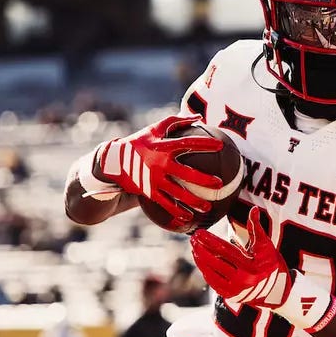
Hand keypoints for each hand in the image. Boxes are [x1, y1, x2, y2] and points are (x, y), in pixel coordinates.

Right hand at [97, 114, 223, 222]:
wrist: (114, 161)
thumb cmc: (140, 141)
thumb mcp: (155, 128)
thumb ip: (176, 121)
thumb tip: (198, 117)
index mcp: (163, 146)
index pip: (187, 143)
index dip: (204, 144)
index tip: (220, 145)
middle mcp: (160, 163)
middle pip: (185, 174)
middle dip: (203, 180)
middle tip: (219, 184)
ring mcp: (154, 179)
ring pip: (177, 194)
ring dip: (193, 202)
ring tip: (207, 209)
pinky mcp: (149, 191)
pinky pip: (165, 204)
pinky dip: (177, 212)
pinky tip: (188, 219)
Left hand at [190, 206, 291, 309]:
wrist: (276, 290)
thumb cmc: (270, 263)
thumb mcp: (266, 246)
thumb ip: (257, 228)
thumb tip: (254, 209)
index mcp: (252, 266)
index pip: (225, 250)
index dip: (210, 240)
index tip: (199, 233)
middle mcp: (243, 280)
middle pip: (215, 261)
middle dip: (201, 248)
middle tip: (192, 238)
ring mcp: (235, 290)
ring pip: (211, 272)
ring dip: (200, 259)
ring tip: (194, 248)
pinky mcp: (230, 296)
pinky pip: (213, 282)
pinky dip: (205, 271)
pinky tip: (200, 260)